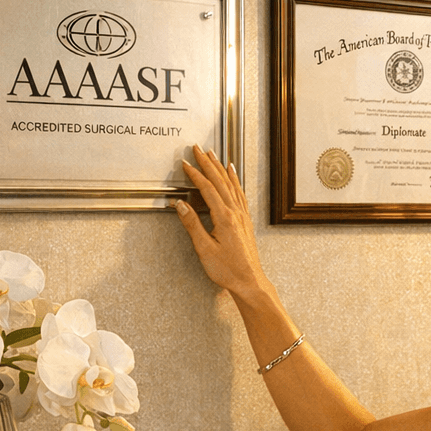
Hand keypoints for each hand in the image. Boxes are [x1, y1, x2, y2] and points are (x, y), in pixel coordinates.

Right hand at [176, 146, 267, 300]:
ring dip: (221, 168)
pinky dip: (235, 181)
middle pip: (220, 181)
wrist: (249, 281)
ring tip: (214, 155)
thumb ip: (192, 225)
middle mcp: (236, 213)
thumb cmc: (228, 270)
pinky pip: (240, 194)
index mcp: (225, 218)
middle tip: (198, 149)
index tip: (185, 163)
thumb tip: (181, 205)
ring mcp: (243, 216)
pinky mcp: (246, 221)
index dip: (195, 174)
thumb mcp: (204, 249)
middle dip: (208, 163)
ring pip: (231, 185)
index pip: (207, 189)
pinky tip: (233, 175)